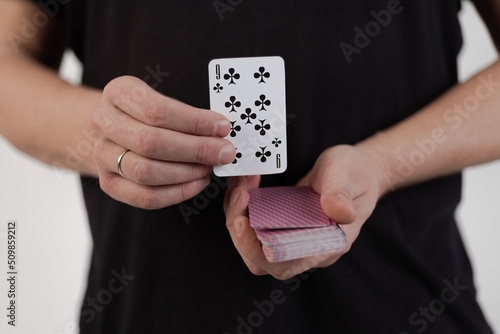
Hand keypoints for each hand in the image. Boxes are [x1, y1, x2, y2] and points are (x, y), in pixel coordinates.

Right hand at [91, 76, 234, 208]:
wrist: (113, 128)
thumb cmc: (145, 112)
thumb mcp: (160, 98)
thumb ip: (186, 114)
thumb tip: (221, 133)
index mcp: (118, 92)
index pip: (157, 110)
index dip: (194, 122)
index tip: (223, 128)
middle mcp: (103, 123)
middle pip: (151, 142)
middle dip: (196, 149)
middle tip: (224, 152)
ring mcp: (101, 155)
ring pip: (146, 172)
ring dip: (186, 172)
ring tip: (209, 167)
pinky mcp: (108, 183)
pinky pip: (144, 197)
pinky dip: (177, 193)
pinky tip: (198, 182)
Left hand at [224, 145, 386, 279]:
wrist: (357, 170)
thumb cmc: (357, 174)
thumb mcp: (349, 176)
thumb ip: (342, 194)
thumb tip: (339, 211)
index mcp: (327, 244)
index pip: (284, 264)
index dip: (257, 251)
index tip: (243, 221)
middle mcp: (307, 247)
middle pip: (261, 259)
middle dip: (240, 232)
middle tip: (238, 195)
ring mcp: (294, 237)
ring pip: (253, 244)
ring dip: (238, 217)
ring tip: (239, 185)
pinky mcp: (283, 224)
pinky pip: (255, 225)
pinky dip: (243, 207)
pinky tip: (245, 184)